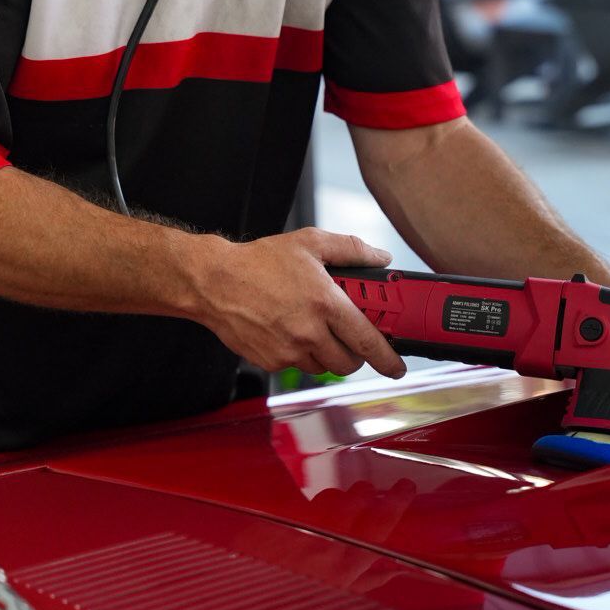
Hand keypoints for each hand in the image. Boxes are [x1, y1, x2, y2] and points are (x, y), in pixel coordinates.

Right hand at [195, 228, 406, 379]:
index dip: (387, 358)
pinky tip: (290, 330)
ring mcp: (288, 350)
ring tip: (314, 328)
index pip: (367, 340)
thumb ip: (351, 249)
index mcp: (325, 303)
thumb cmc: (258, 262)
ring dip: (327, 354)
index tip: (396, 366)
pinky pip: (298, 366)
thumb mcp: (309, 242)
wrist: (213, 281)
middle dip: (355, 354)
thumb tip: (380, 257)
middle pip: (348, 362)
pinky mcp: (271, 361)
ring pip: (324, 367)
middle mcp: (308, 331)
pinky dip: (301, 354)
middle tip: (349, 338)